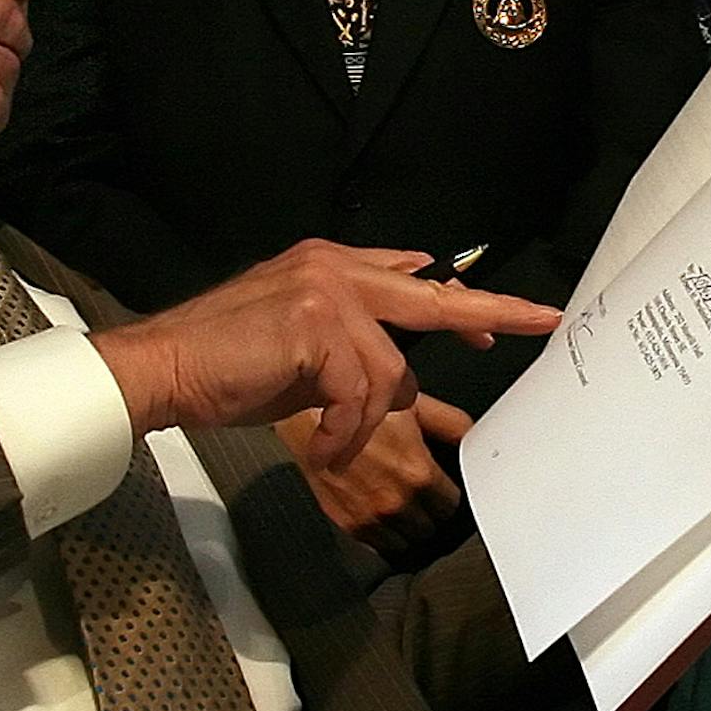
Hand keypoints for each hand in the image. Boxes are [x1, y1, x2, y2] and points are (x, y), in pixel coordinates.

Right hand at [89, 240, 558, 465]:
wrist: (165, 366)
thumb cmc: (225, 364)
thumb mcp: (298, 343)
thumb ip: (347, 335)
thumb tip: (397, 356)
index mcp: (330, 264)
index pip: (410, 276)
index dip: (457, 302)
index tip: (500, 323)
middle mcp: (334, 266)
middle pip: (433, 296)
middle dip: (494, 310)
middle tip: (545, 320)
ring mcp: (327, 290)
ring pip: (389, 372)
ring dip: (361, 421)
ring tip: (328, 440)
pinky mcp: (317, 323)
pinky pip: (360, 394)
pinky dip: (343, 433)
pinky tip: (320, 445)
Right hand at [275, 393, 470, 556]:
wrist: (308, 420)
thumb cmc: (358, 408)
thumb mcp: (413, 404)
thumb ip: (452, 424)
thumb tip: (476, 438)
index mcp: (419, 473)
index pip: (453, 505)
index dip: (448, 495)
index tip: (442, 489)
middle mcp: (397, 501)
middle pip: (432, 527)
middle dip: (429, 512)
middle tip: (420, 496)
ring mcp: (372, 517)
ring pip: (408, 541)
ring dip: (408, 526)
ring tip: (400, 505)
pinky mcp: (348, 525)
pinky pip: (379, 545)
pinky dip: (383, 534)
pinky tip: (379, 513)